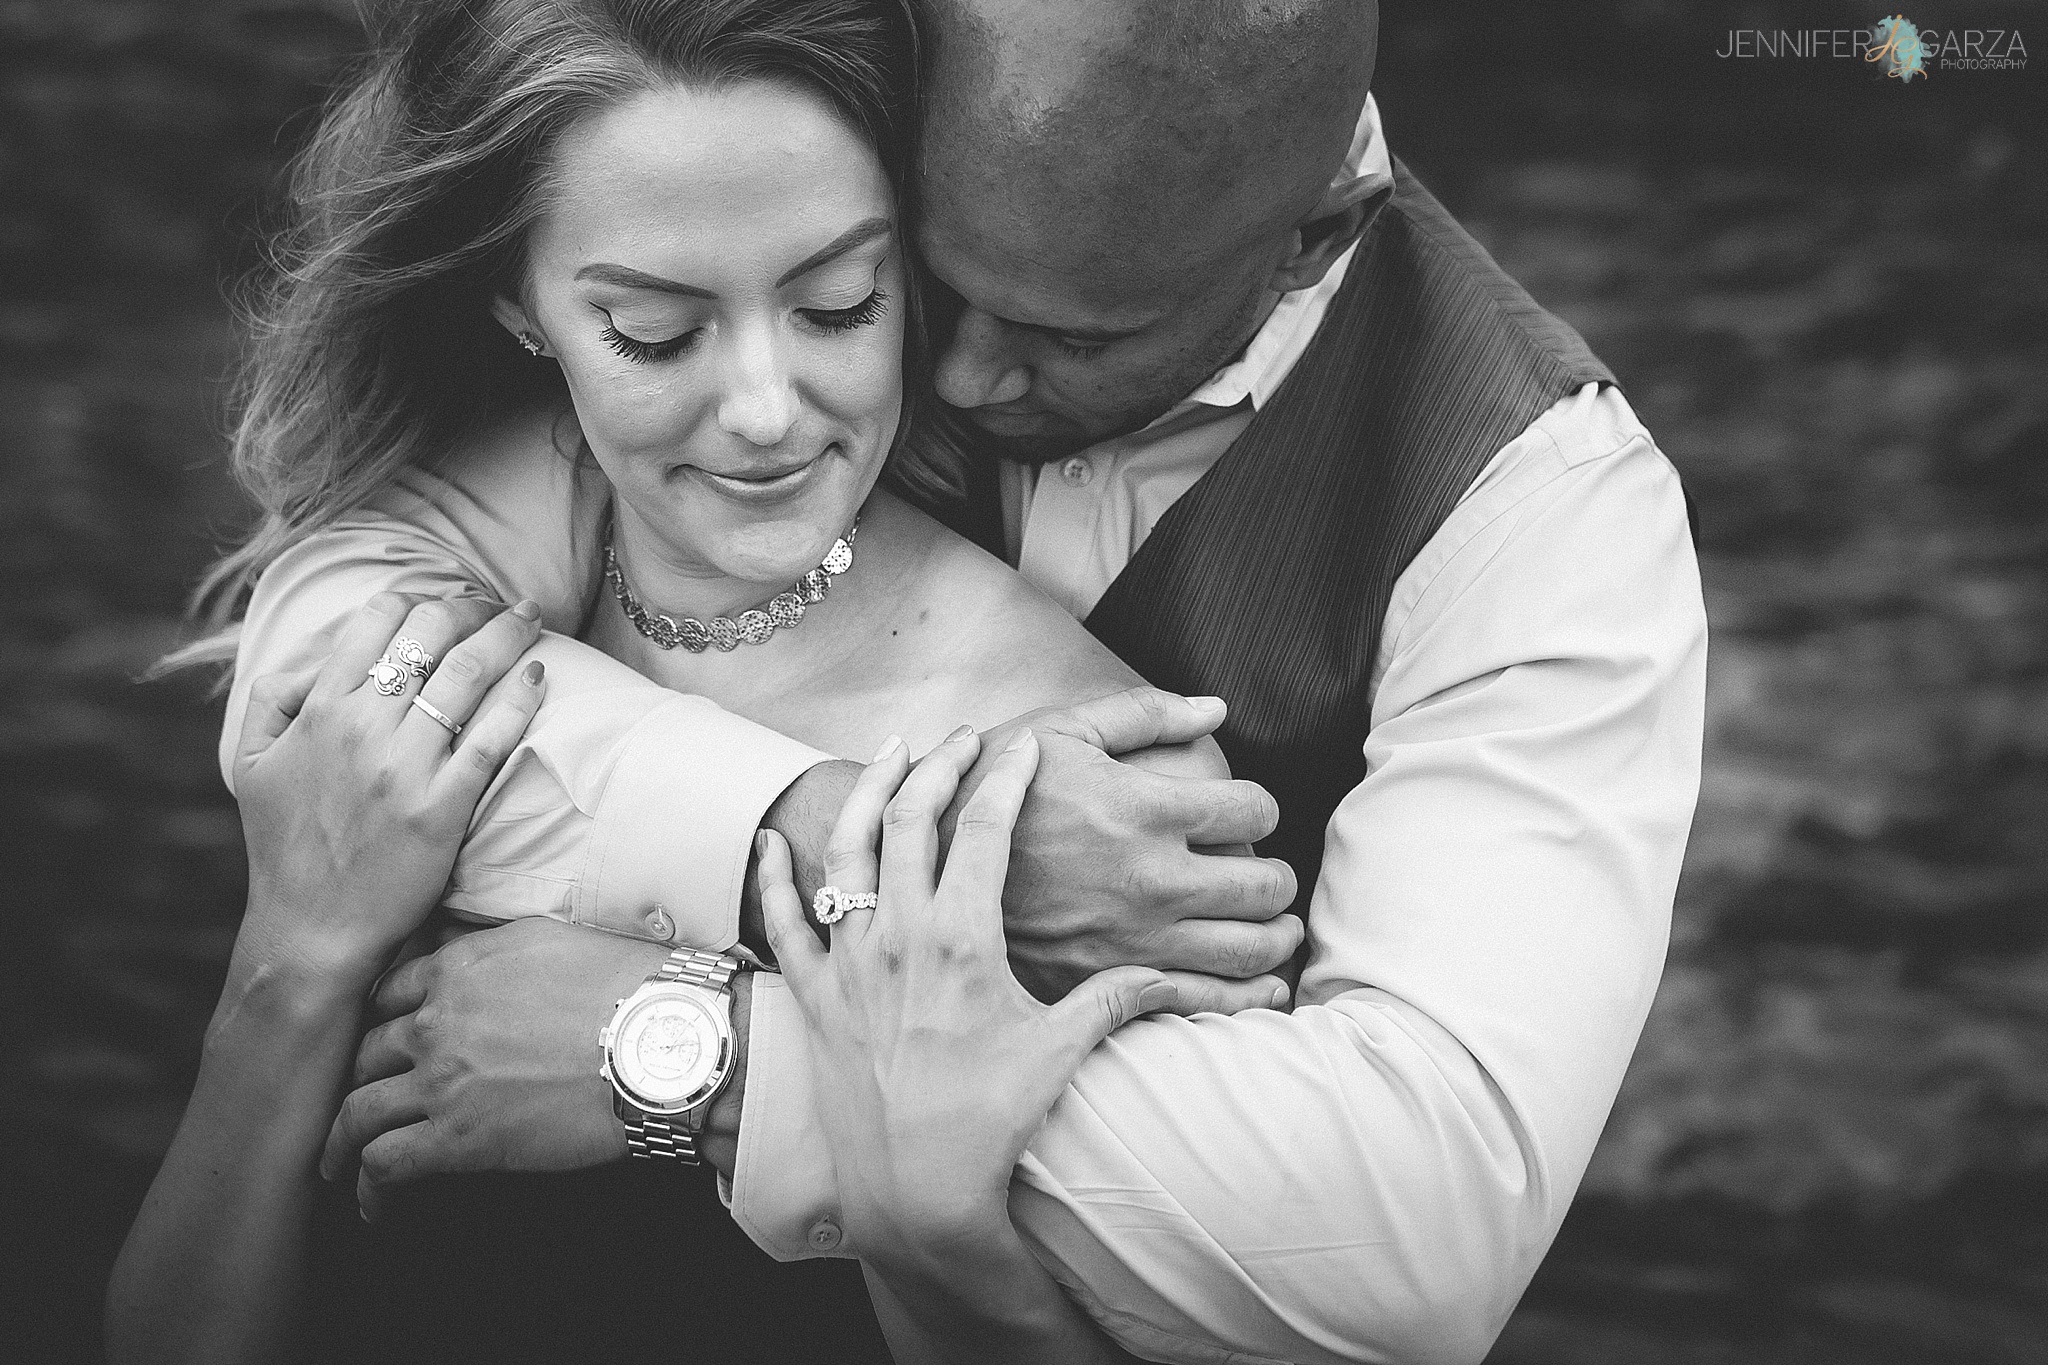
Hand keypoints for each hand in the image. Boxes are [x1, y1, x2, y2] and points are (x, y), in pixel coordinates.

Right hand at [232, 592, 546, 981]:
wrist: (312, 928)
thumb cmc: (285, 847)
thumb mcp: (252, 763)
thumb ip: (273, 700)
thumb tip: (315, 661)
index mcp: (319, 710)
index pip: (378, 620)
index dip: (418, 601)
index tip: (444, 606)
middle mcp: (363, 728)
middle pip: (430, 634)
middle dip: (470, 607)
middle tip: (495, 607)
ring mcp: (405, 767)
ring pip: (467, 674)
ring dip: (506, 635)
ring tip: (529, 618)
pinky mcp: (443, 807)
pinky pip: (491, 738)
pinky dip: (519, 698)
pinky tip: (538, 676)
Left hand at [320, 917, 671, 1218]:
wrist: (664, 1043)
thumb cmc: (629, 989)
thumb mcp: (552, 940)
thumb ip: (496, 951)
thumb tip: (479, 961)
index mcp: (459, 968)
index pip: (386, 994)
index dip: (374, 1024)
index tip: (375, 1048)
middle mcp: (437, 1021)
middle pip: (363, 1053)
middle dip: (352, 1082)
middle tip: (350, 1105)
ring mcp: (442, 1082)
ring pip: (357, 1112)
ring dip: (340, 1143)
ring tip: (336, 1164)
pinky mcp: (459, 1140)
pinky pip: (385, 1166)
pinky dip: (369, 1190)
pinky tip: (373, 1206)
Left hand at [759, 729, 1180, 1253]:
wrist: (913, 1190)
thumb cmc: (988, 1123)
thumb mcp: (1059, 1051)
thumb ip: (1118, 999)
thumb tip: (1179, 978)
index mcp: (961, 938)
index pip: (985, 828)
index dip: (1007, 777)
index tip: (1025, 745)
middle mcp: (898, 935)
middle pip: (909, 817)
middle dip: (938, 765)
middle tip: (964, 738)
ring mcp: (849, 962)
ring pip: (846, 851)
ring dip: (867, 793)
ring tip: (890, 756)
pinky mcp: (816, 995)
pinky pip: (782, 922)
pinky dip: (774, 877)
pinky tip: (773, 843)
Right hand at [943, 689, 1301, 1012]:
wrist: (917, 873)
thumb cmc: (986, 791)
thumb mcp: (1056, 732)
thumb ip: (1141, 713)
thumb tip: (1215, 708)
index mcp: (1143, 809)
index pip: (1254, 809)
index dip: (1264, 806)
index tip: (1251, 811)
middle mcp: (1151, 878)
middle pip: (1266, 885)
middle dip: (1282, 880)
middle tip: (1274, 878)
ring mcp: (1133, 939)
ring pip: (1249, 950)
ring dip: (1278, 939)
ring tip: (1278, 930)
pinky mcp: (1109, 984)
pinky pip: (1203, 1002)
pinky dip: (1247, 996)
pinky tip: (1260, 986)